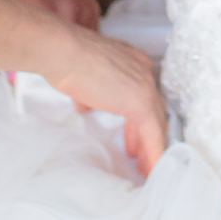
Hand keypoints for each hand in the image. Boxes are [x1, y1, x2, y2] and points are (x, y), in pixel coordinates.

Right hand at [42, 25, 169, 173]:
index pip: (144, 94)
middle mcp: (144, 70)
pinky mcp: (140, 102)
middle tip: (141, 154)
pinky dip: (152, 153)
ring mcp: (145, 85)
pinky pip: (152, 134)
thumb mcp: (86, 77)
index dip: (140, 117)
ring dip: (151, 147)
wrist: (64, 53)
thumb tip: (88, 103)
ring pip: (156, 123)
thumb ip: (94, 91)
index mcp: (133, 62)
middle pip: (154, 109)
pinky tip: (149, 168)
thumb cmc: (67, 59)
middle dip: (148, 135)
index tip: (133, 136)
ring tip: (145, 165)